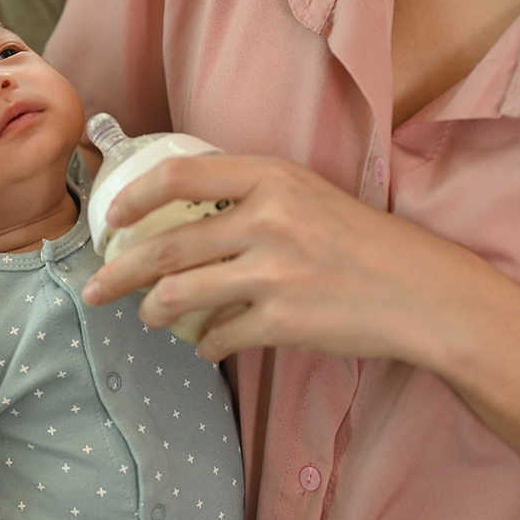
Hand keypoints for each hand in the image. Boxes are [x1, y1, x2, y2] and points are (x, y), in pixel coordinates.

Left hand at [82, 155, 497, 369]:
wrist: (424, 293)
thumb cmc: (366, 241)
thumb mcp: (310, 194)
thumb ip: (252, 195)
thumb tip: (185, 213)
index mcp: (273, 177)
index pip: (180, 175)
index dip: (134, 195)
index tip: (111, 215)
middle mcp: (269, 219)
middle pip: (166, 245)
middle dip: (118, 272)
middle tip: (95, 288)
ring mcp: (275, 271)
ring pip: (181, 294)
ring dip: (154, 311)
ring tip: (149, 316)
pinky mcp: (284, 320)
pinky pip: (219, 335)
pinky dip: (206, 344)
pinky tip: (209, 345)